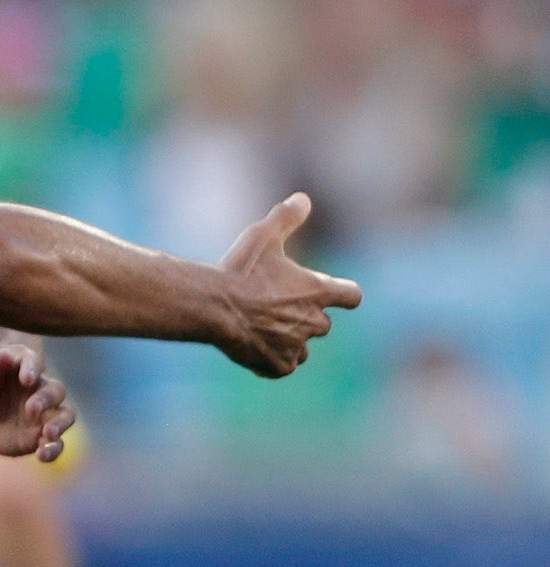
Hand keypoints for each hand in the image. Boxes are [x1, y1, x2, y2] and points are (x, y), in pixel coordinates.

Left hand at [0, 334, 77, 461]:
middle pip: (55, 391)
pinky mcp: (38, 435)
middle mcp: (38, 388)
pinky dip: (54, 449)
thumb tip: (5, 355)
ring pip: (64, 416)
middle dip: (46, 400)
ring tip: (48, 434)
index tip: (27, 379)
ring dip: (60, 424)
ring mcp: (42, 413)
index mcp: (22, 365)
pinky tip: (43, 455)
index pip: (34, 362)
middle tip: (31, 409)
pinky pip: (54, 443)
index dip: (33, 369)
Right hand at [209, 193, 355, 376]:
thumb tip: (303, 199)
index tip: (336, 295)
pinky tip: (253, 352)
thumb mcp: (263, 235)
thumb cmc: (240, 271)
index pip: (351, 296)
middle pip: (322, 325)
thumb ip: (286, 218)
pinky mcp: (277, 365)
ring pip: (302, 350)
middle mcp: (313, 321)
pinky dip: (272, 362)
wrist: (214, 307)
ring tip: (263, 332)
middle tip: (276, 311)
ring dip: (290, 343)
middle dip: (305, 320)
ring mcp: (295, 346)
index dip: (344, 295)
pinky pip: (283, 367)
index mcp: (318, 291)